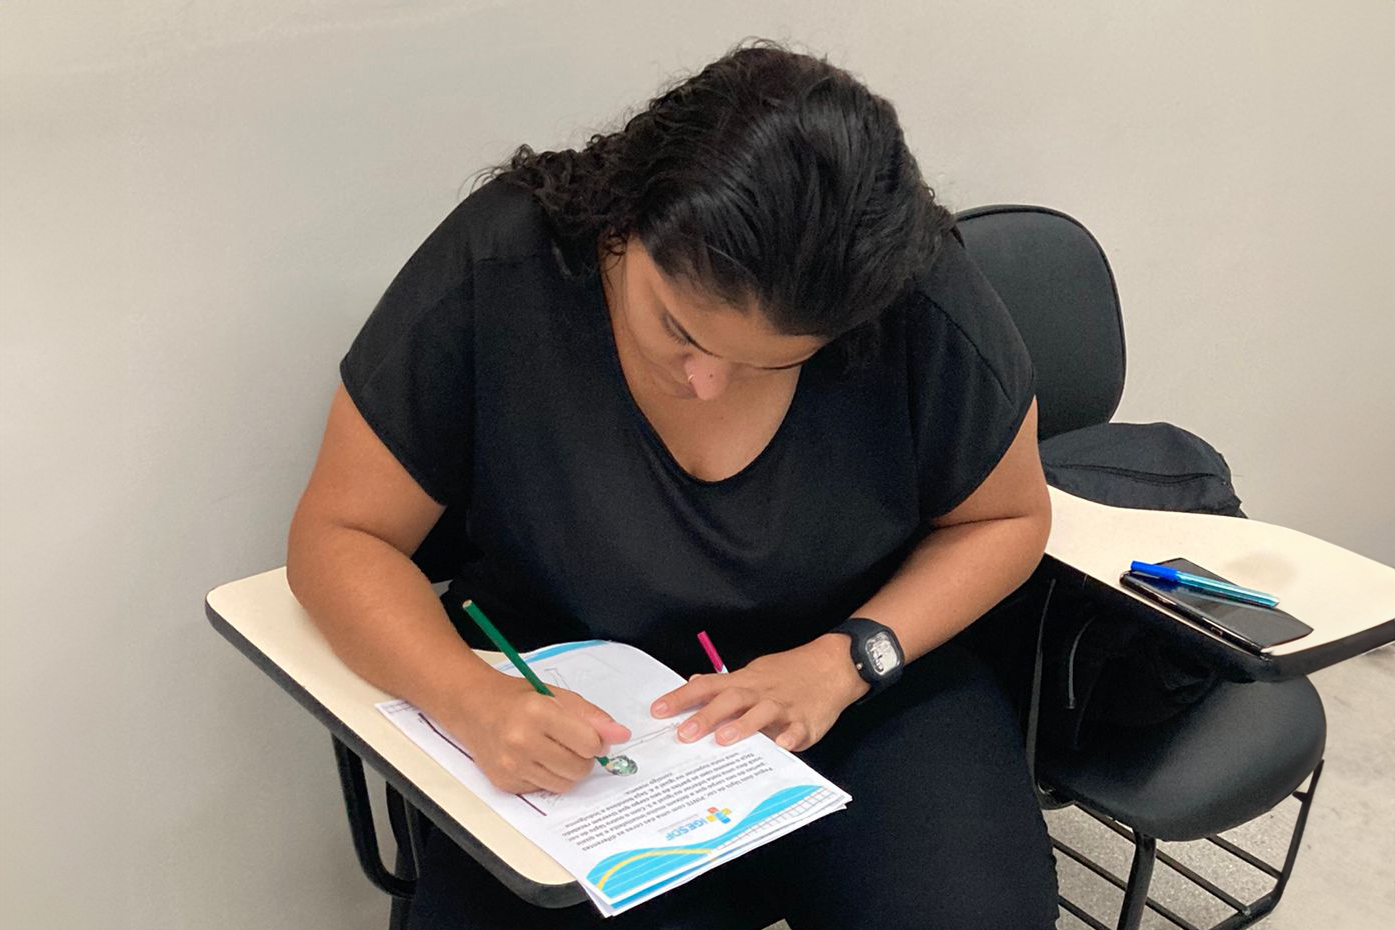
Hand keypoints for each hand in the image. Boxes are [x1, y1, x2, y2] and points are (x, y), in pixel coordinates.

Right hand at [444, 673, 630, 794]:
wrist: (473, 708)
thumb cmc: (518, 699)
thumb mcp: (558, 696)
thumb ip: (592, 717)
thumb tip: (622, 735)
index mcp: (537, 713)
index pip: (589, 743)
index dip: (595, 740)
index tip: (587, 734)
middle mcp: (521, 741)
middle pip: (579, 768)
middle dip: (583, 758)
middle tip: (570, 742)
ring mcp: (511, 765)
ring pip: (564, 784)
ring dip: (567, 770)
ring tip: (553, 750)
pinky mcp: (505, 783)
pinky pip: (543, 789)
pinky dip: (546, 777)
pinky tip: (534, 758)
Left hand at [650, 634, 868, 751]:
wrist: (833, 665)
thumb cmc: (789, 672)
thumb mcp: (753, 672)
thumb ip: (723, 684)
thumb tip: (693, 684)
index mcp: (744, 682)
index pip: (707, 687)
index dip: (681, 698)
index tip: (657, 711)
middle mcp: (760, 692)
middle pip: (730, 701)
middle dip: (706, 717)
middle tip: (683, 735)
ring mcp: (783, 706)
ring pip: (761, 713)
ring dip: (743, 725)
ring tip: (724, 740)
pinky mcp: (806, 721)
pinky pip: (797, 729)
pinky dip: (790, 737)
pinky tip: (782, 746)